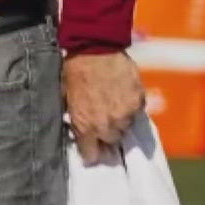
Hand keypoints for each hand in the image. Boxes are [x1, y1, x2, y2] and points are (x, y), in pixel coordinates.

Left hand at [63, 50, 144, 164]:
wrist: (95, 50)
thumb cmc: (74, 71)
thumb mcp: (66, 98)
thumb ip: (75, 117)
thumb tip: (77, 128)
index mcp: (86, 126)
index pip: (91, 155)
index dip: (91, 153)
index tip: (90, 149)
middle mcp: (108, 125)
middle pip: (111, 141)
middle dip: (105, 133)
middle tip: (101, 121)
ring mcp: (126, 114)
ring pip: (125, 127)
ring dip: (119, 120)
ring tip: (112, 105)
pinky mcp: (139, 101)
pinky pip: (136, 112)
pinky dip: (130, 107)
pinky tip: (122, 96)